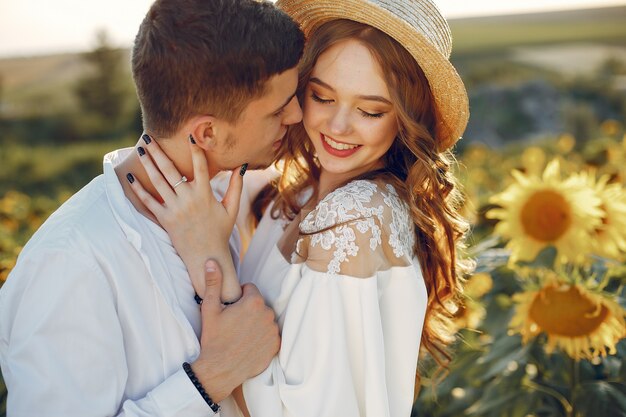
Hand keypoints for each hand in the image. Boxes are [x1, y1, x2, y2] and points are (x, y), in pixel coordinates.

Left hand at [128, 134, 243, 300]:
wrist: (206, 256)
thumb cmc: (220, 232)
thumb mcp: (231, 208)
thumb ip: (236, 186)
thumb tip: (242, 166)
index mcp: (205, 195)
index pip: (200, 167)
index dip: (195, 150)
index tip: (188, 136)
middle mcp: (188, 199)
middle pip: (170, 170)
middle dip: (158, 152)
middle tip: (148, 136)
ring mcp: (174, 209)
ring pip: (158, 182)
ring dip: (148, 164)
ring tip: (140, 149)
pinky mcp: (164, 219)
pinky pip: (148, 202)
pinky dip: (138, 190)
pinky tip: (130, 178)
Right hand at [192, 260, 279, 402]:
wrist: (219, 369)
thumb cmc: (213, 338)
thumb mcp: (209, 309)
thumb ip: (213, 283)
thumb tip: (211, 262)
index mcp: (253, 302)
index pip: (250, 289)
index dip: (239, 297)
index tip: (230, 309)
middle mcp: (268, 314)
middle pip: (259, 304)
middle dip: (249, 310)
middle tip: (234, 323)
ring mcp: (274, 331)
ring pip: (265, 319)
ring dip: (256, 323)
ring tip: (241, 334)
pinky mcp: (276, 346)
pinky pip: (271, 335)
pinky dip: (263, 337)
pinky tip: (249, 343)